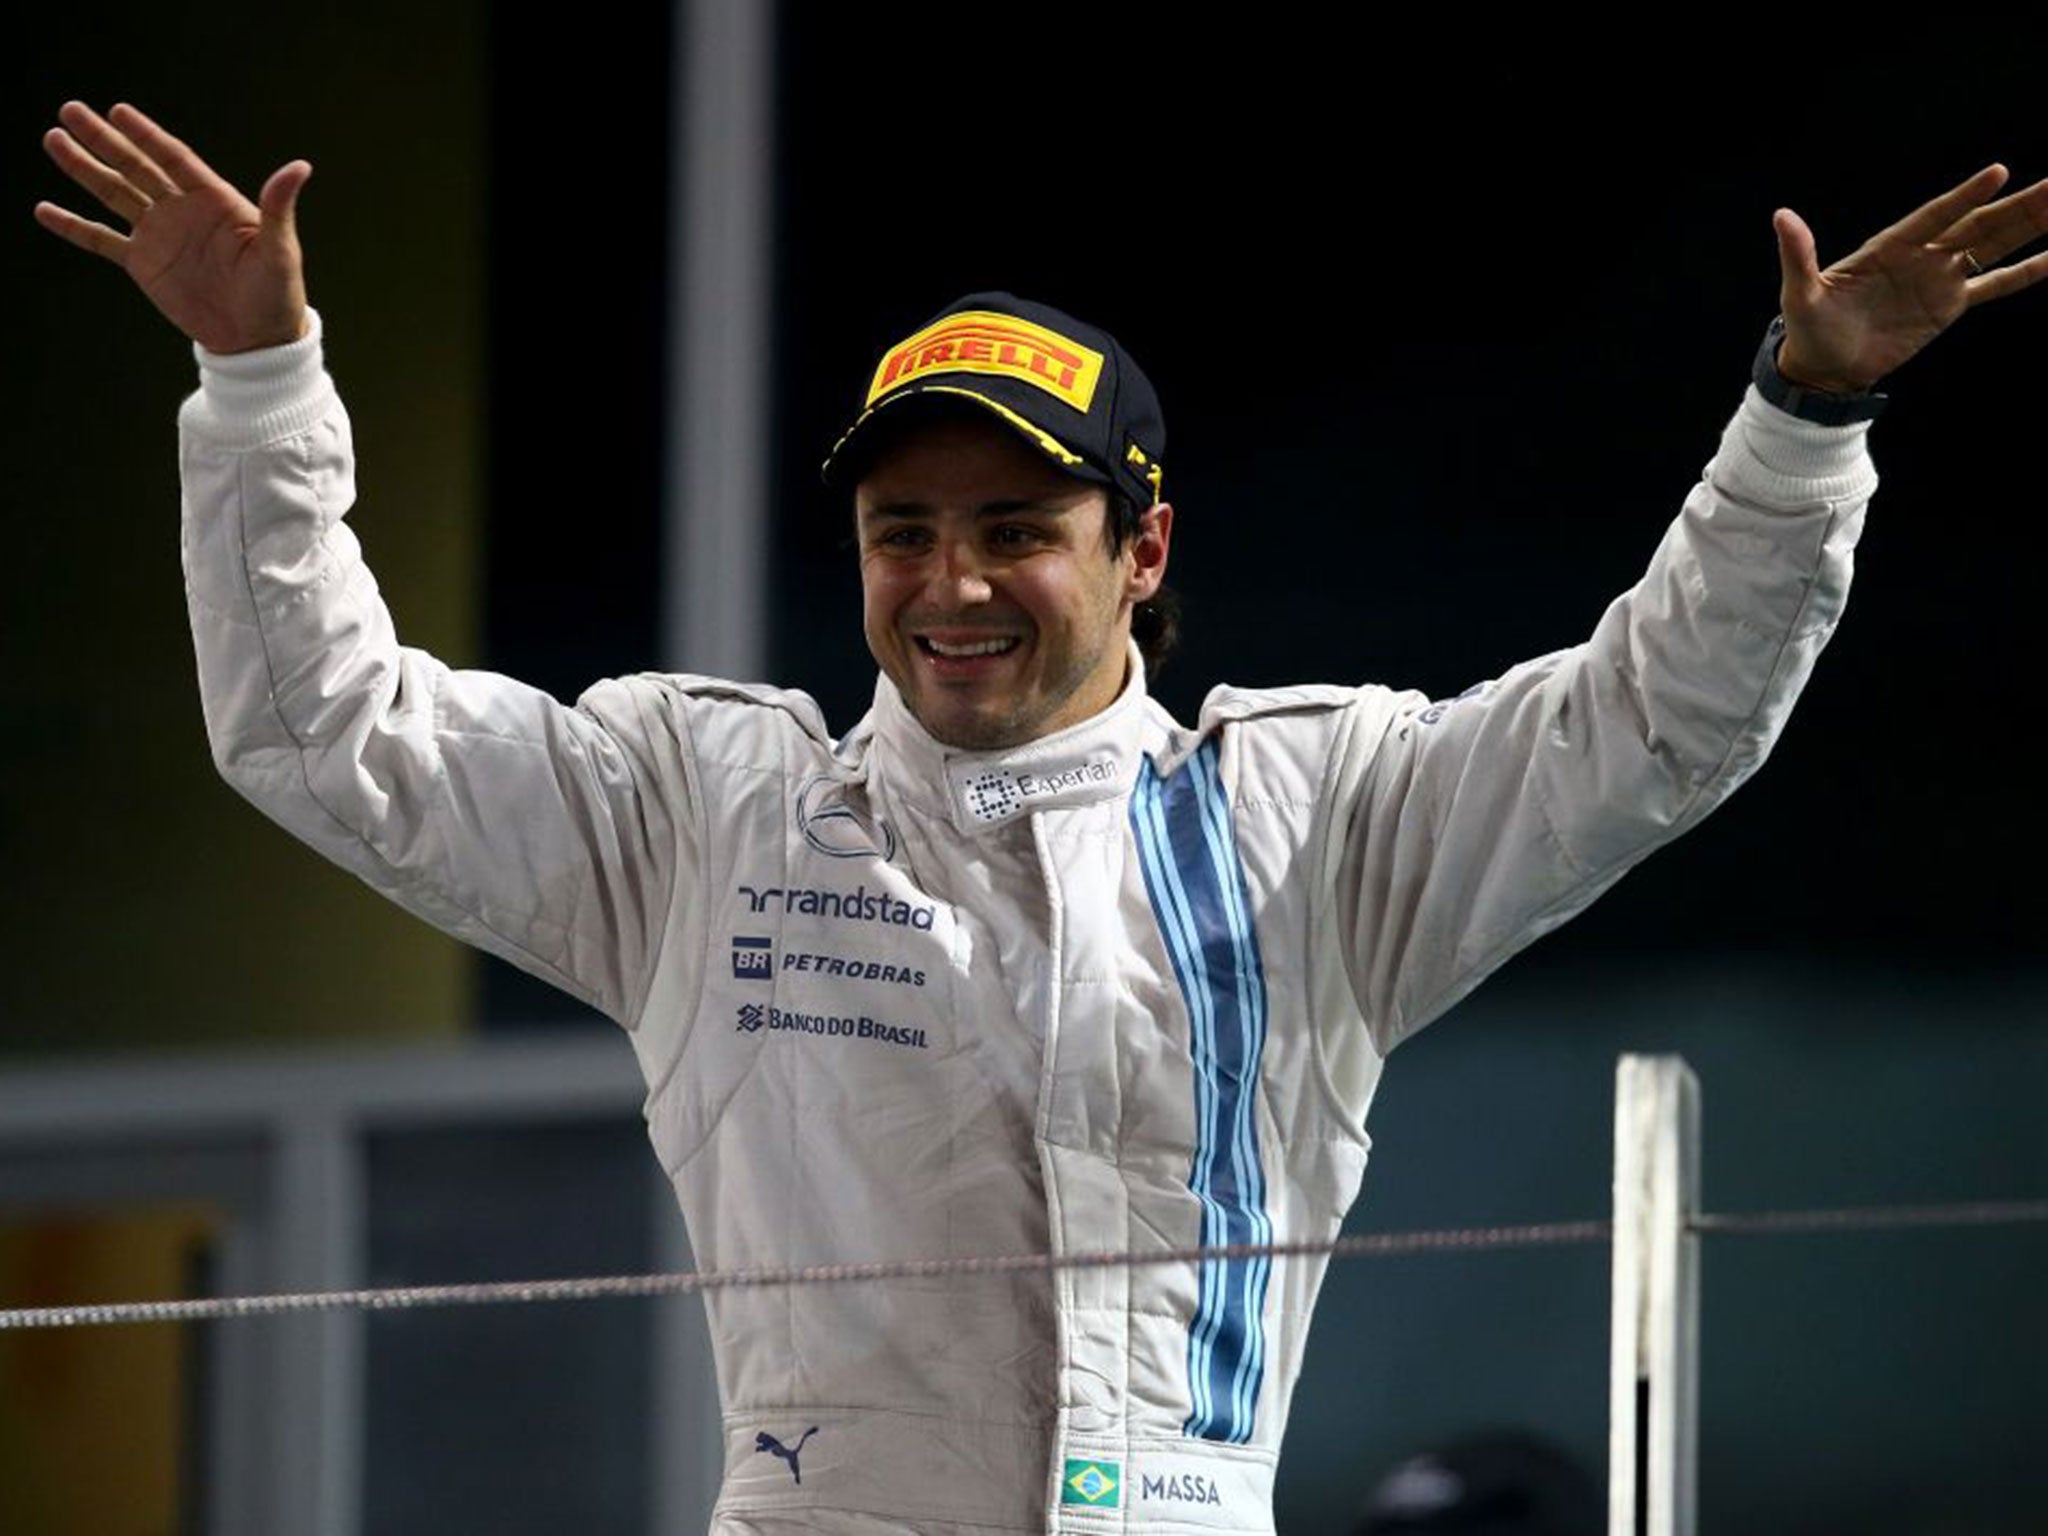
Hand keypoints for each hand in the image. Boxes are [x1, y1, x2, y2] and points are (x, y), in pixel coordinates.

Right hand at [35, 102, 310, 354]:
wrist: (257, 342)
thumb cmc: (278, 295)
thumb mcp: (281, 251)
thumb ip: (279, 207)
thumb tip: (299, 167)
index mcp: (214, 201)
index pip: (174, 159)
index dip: (146, 135)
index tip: (118, 111)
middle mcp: (182, 212)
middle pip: (136, 167)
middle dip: (103, 140)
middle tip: (70, 110)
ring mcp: (160, 236)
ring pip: (114, 194)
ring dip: (83, 169)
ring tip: (54, 140)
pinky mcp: (144, 265)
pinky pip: (102, 241)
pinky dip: (74, 227)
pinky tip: (44, 209)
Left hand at [1773, 165, 2047, 393]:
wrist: (1824, 368)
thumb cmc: (1808, 328)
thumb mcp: (1799, 293)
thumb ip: (1798, 255)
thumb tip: (1782, 216)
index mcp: (1890, 246)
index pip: (1935, 215)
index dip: (1966, 196)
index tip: (1999, 173)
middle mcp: (1922, 255)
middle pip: (1978, 224)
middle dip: (2018, 206)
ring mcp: (1940, 279)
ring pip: (1994, 247)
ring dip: (2029, 227)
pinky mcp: (1949, 307)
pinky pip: (1993, 286)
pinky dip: (2023, 272)